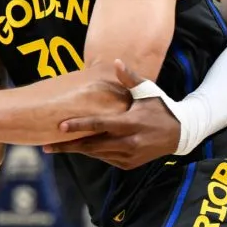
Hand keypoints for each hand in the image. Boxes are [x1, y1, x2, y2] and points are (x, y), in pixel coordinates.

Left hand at [44, 59, 178, 169]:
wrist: (180, 133)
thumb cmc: (160, 106)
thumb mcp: (148, 90)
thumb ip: (130, 78)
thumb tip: (116, 62)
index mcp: (131, 122)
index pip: (100, 125)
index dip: (79, 125)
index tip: (60, 126)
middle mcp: (129, 142)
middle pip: (92, 145)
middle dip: (68, 146)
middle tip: (46, 146)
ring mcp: (129, 156)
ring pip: (97, 154)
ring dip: (77, 150)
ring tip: (56, 147)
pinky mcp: (129, 164)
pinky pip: (106, 159)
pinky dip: (93, 153)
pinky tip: (80, 147)